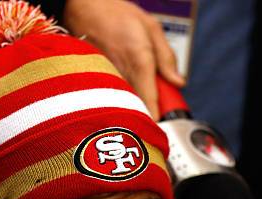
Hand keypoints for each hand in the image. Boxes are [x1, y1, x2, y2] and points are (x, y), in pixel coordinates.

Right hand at [63, 0, 185, 118]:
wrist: (83, 10)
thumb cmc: (116, 15)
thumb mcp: (151, 27)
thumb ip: (166, 57)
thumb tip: (178, 82)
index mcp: (140, 58)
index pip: (150, 99)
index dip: (156, 116)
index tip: (162, 123)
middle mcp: (122, 72)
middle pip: (137, 106)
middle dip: (148, 110)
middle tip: (155, 105)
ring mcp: (107, 79)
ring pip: (124, 103)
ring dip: (134, 104)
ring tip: (139, 90)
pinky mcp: (96, 81)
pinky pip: (112, 96)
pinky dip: (121, 96)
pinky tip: (124, 85)